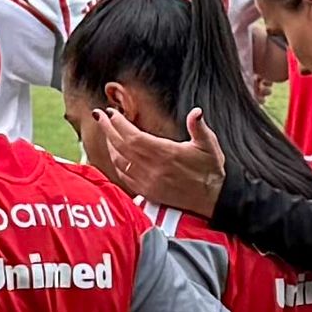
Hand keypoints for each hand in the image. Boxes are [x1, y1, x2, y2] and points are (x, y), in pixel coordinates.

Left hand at [84, 98, 224, 217]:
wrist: (212, 199)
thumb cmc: (210, 170)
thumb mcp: (209, 145)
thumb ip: (199, 127)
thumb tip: (196, 112)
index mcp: (166, 153)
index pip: (133, 136)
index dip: (119, 124)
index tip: (111, 112)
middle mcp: (153, 168)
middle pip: (121, 146)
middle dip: (108, 129)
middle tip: (99, 116)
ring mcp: (148, 181)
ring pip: (120, 161)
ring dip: (110, 145)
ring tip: (107, 131)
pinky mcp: (147, 192)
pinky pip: (124, 176)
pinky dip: (116, 163)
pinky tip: (115, 154)